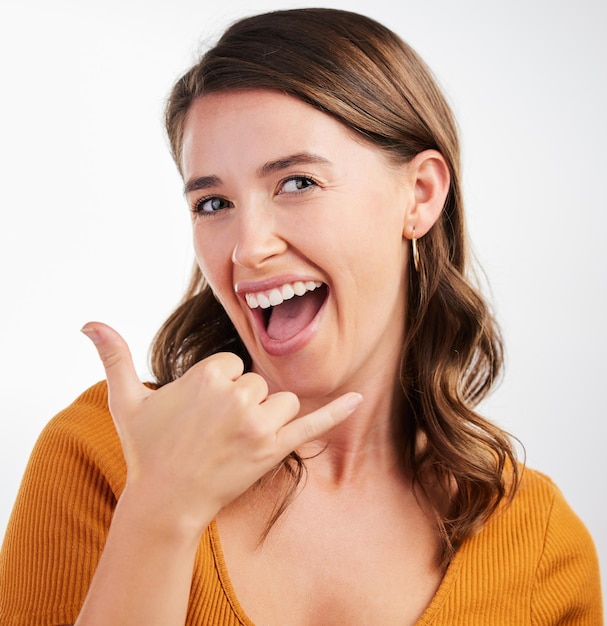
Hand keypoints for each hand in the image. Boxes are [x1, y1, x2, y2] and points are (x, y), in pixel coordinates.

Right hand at [81, 322, 361, 534]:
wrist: (166, 500)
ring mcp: (258, 422)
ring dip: (264, 416)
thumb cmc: (146, 448)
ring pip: (280, 399)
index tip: (198, 413)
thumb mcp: (125, 399)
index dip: (215, 387)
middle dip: (238, 402)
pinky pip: (312, 422)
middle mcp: (236, 394)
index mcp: (208, 373)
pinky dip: (336, 411)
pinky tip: (358, 399)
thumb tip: (87, 321)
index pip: (231, 364)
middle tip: (212, 431)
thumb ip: (112, 355)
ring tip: (234, 440)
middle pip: (256, 382)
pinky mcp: (275, 447)